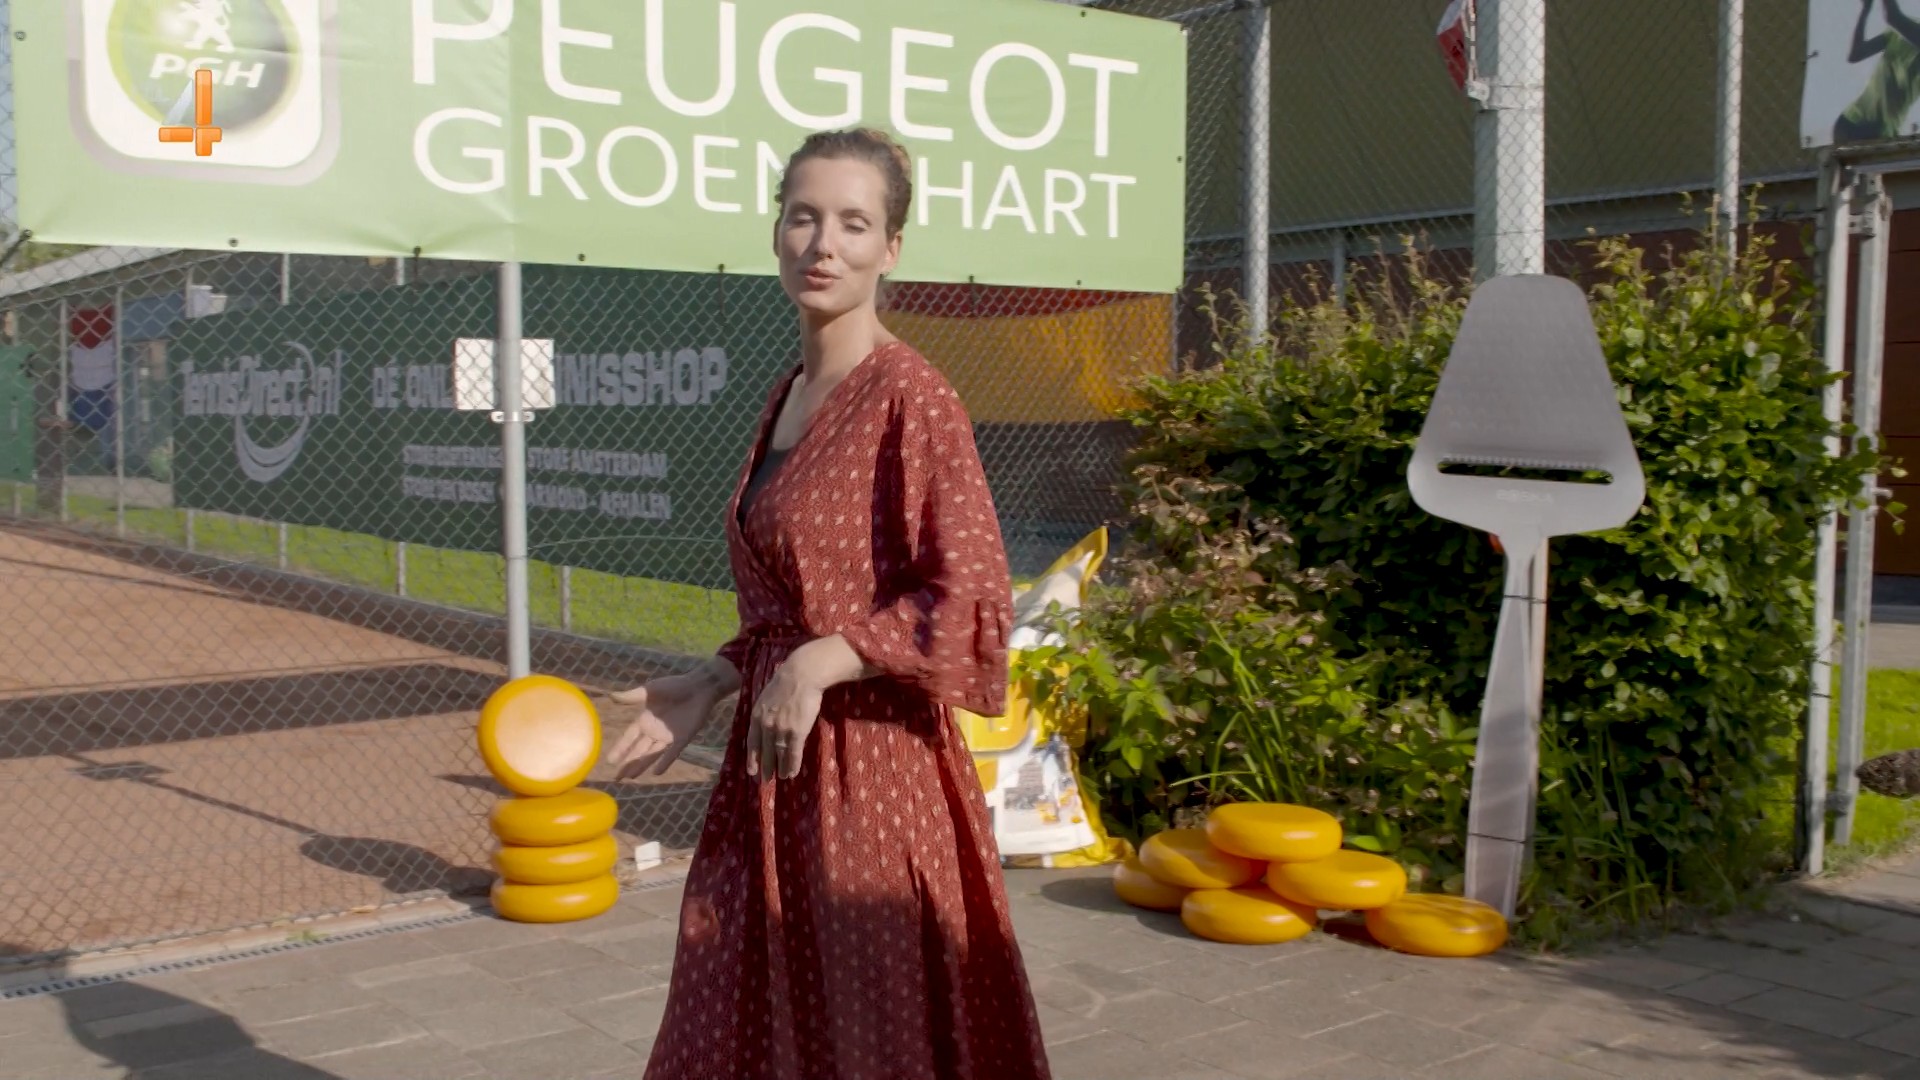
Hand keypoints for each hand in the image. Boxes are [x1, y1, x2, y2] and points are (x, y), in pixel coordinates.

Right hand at [605, 672, 722, 780]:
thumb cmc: (674, 686)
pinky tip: (656, 773)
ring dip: (641, 765)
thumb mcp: (650, 690)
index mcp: (645, 720)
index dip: (620, 750)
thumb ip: (632, 696)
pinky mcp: (682, 738)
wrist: (698, 687)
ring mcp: (668, 736)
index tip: (609, 761)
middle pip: (638, 750)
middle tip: (616, 777)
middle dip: (628, 763)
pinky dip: (664, 762)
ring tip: (631, 778)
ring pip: (651, 754)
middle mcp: (654, 731)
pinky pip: (672, 753)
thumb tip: (611, 696)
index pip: (629, 739)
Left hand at [748, 656, 826, 780]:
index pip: (752, 743)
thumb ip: (763, 711)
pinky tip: (791, 773)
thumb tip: (762, 720)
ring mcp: (781, 730)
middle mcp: (766, 726)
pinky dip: (792, 765)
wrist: (801, 676)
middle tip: (764, 780)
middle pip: (764, 752)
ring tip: (780, 777)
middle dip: (765, 767)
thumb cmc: (785, 682)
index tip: (751, 771)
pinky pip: (793, 753)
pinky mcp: (797, 732)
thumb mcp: (766, 697)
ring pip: (779, 755)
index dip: (752, 758)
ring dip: (780, 769)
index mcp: (757, 717)